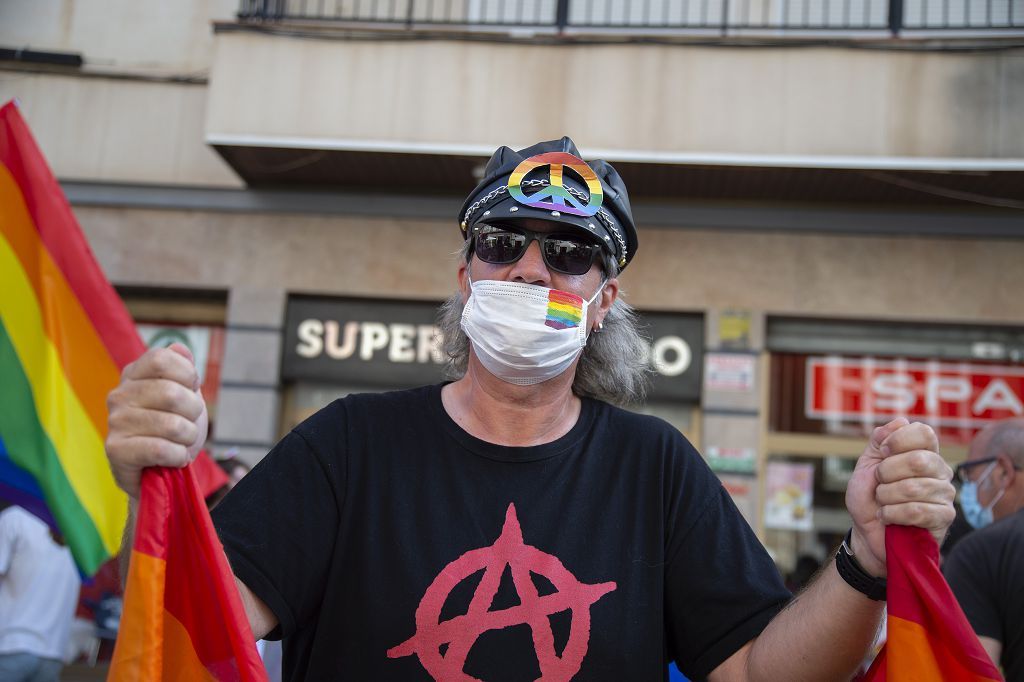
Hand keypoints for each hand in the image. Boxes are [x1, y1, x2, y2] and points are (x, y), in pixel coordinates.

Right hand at [105, 343, 208, 497]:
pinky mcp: (115, 450)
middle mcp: (119, 394)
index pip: (162, 358)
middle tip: (188, 422)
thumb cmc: (171, 428)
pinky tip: (174, 458)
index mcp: (134, 374)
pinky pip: (162, 449)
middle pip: (172, 393)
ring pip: (173, 425)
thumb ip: (183, 368)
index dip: (187, 375)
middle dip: (193, 412)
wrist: (157, 471)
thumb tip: (179, 347)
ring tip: (180, 442)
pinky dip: (179, 456)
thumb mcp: (184, 393)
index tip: (190, 389)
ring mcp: (114, 421)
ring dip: (188, 438)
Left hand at [844, 418, 954, 576]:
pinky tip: (888, 517)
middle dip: (886, 473)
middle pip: (918, 459)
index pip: (924, 432)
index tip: (882, 454)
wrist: (867, 533)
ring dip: (886, 497)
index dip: (897, 441)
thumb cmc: (869, 497)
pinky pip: (917, 511)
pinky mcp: (944, 518)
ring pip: (913, 488)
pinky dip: (892, 514)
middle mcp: (939, 470)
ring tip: (882, 502)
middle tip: (879, 483)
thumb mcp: (866, 464)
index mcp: (923, 452)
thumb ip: (879, 440)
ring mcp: (945, 494)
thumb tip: (901, 420)